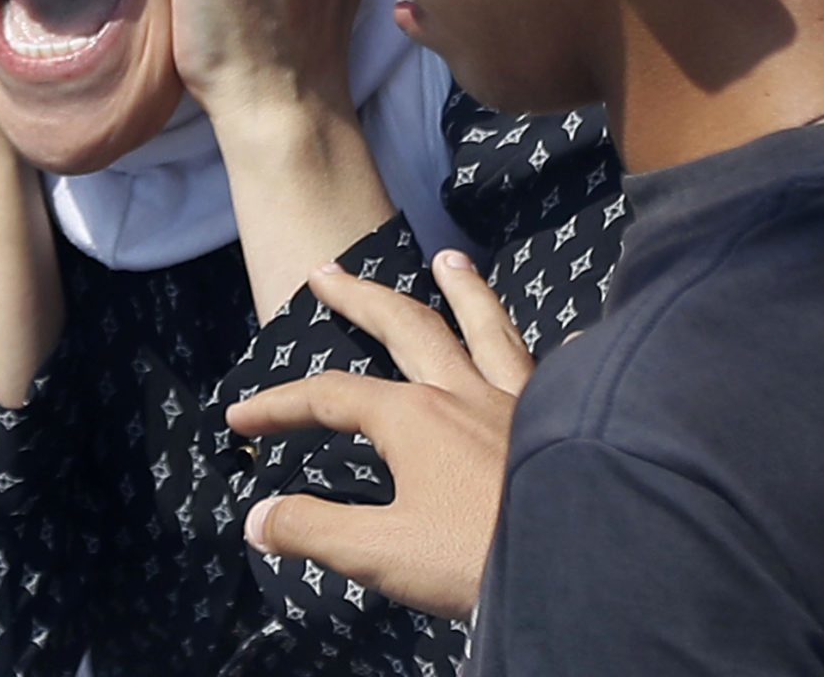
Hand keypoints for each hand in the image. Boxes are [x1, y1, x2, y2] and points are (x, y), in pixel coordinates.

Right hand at [226, 251, 532, 617]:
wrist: (582, 564)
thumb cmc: (476, 557)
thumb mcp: (380, 552)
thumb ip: (314, 529)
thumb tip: (256, 518)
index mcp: (413, 417)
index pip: (330, 396)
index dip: (280, 404)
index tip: (240, 417)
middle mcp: (464, 391)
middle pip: (404, 327)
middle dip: (359, 298)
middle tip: (327, 272)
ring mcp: (520, 400)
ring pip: (487, 328)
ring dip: (462, 291)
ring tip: (448, 259)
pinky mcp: (567, 421)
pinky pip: (558, 371)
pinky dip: (557, 351)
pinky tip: (568, 338)